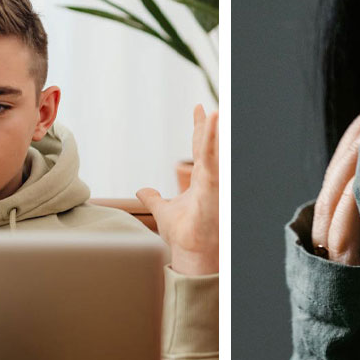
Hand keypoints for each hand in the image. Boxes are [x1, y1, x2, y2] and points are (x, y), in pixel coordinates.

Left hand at [137, 104, 218, 275]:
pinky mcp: (213, 190)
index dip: (201, 128)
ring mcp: (214, 184)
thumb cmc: (185, 237)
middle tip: (214, 103)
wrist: (192, 255)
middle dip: (212, 124)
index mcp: (202, 181)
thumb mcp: (163, 211)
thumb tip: (142, 190)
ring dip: (216, 131)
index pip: (202, 148)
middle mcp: (211, 180)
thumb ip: (154, 199)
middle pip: (211, 144)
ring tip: (217, 110)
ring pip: (216, 150)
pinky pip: (211, 161)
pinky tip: (211, 125)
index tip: (200, 109)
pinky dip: (211, 143)